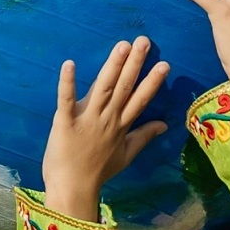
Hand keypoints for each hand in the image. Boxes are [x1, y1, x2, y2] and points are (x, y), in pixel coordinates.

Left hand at [43, 37, 172, 222]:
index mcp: (120, 125)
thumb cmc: (97, 172)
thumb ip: (144, 136)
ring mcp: (86, 120)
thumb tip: (164, 124)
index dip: (152, 81)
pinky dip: (67, 82)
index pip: (140, 99)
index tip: (164, 63)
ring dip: (112, 66)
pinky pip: (66, 100)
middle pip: (123, 87)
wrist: (72, 188)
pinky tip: (70, 64)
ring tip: (122, 46)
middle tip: (144, 41)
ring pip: (103, 88)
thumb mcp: (126, 155)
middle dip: (134, 64)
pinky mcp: (64, 122)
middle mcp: (107, 119)